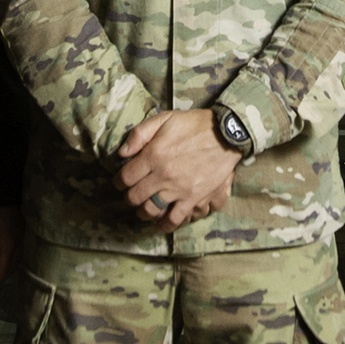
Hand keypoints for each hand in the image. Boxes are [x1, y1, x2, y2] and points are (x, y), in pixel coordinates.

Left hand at [0, 205, 24, 297]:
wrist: (11, 195)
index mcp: (7, 246)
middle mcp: (18, 248)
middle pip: (7, 272)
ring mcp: (23, 244)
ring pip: (13, 267)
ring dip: (1, 276)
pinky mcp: (24, 241)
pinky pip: (17, 259)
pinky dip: (8, 267)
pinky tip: (1, 267)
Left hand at [117, 110, 241, 232]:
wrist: (226, 134)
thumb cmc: (194, 125)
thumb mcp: (164, 119)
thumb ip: (139, 134)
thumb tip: (121, 153)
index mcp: (153, 154)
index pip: (125, 177)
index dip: (118, 181)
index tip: (120, 182)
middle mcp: (163, 175)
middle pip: (135, 196)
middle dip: (129, 198)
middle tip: (131, 195)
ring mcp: (178, 189)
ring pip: (151, 210)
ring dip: (143, 212)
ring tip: (143, 208)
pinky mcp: (194, 198)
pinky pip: (175, 219)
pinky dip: (164, 225)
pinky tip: (160, 223)